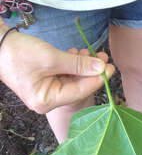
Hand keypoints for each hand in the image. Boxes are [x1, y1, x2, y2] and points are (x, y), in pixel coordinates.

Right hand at [0, 23, 114, 113]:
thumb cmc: (19, 53)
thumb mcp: (52, 58)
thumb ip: (78, 64)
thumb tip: (101, 67)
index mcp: (46, 101)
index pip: (79, 92)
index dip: (96, 80)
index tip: (110, 68)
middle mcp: (47, 100)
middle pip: (77, 86)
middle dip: (91, 71)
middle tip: (105, 58)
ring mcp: (46, 91)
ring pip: (73, 79)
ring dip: (84, 65)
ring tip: (95, 53)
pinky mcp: (46, 81)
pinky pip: (65, 74)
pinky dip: (73, 64)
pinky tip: (81, 53)